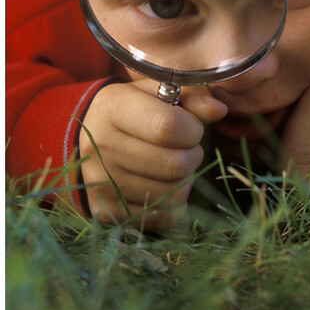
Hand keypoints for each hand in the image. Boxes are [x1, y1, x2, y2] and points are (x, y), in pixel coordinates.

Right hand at [79, 79, 227, 227]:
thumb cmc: (133, 110)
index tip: (191, 126)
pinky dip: (174, 202)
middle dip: (193, 156)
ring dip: (186, 179)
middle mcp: (101, 146)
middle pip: (174, 165)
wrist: (90, 138)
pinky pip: (163, 217)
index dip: (193, 129)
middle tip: (186, 148)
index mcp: (113, 108)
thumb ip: (191, 96)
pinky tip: (164, 183)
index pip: (168, 127)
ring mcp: (101, 182)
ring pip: (173, 193)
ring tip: (175, 164)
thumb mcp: (157, 92)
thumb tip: (219, 110)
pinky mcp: (107, 210)